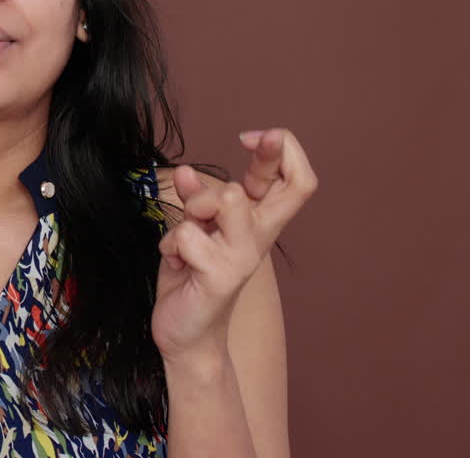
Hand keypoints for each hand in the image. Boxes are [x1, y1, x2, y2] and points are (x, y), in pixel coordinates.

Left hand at [151, 128, 316, 360]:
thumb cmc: (193, 278)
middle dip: (241, 171)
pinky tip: (177, 265)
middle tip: (211, 190)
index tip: (251, 136)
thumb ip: (195, 199)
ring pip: (226, 199)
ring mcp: (243, 258)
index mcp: (260, 222)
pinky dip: (170, 245)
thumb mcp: (196, 229)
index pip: (299, 180)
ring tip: (185, 239)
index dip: (283, 149)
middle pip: (273, 187)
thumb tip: (185, 171)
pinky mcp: (222, 277)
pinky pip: (187, 236)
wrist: (187, 333)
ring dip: (191, 210)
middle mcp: (259, 238)